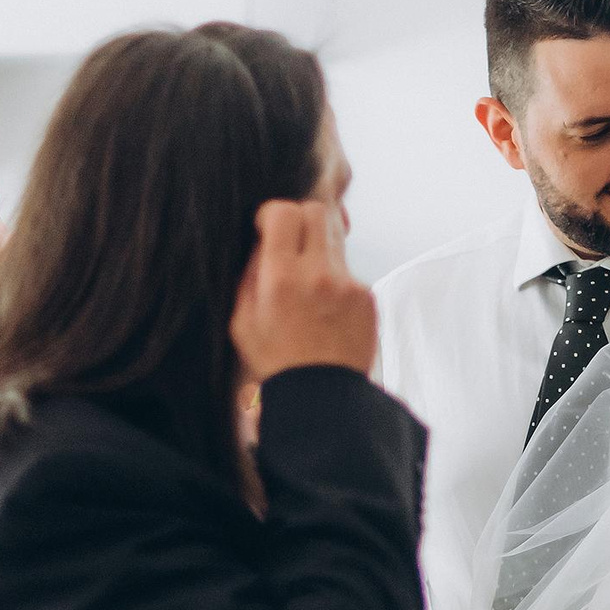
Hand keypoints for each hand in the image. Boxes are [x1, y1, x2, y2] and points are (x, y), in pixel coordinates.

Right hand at [231, 199, 376, 382]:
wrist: (320, 398)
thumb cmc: (275, 362)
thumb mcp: (242, 320)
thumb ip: (250, 274)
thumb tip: (262, 241)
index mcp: (281, 279)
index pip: (283, 211)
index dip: (273, 213)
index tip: (268, 228)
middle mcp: (318, 274)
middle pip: (317, 212)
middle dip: (301, 220)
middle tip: (292, 244)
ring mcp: (348, 285)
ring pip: (336, 239)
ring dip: (319, 250)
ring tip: (309, 284)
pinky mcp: (368, 297)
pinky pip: (350, 271)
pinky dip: (336, 281)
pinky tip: (327, 311)